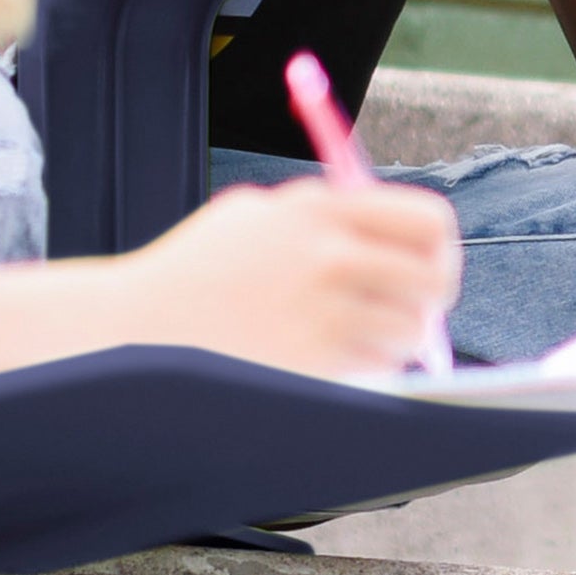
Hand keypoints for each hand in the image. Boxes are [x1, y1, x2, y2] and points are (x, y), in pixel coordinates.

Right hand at [118, 179, 462, 381]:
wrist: (136, 328)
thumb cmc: (200, 271)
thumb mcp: (257, 216)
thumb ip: (328, 215)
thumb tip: (404, 240)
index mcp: (319, 209)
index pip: (428, 221)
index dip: (439, 246)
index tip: (431, 263)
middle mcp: (328, 254)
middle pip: (433, 278)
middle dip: (432, 298)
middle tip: (417, 309)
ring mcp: (322, 310)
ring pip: (411, 329)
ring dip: (397, 336)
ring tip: (359, 334)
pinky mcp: (313, 360)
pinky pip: (377, 365)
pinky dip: (369, 365)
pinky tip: (331, 357)